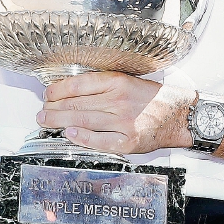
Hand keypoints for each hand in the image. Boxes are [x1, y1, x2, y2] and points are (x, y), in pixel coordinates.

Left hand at [37, 72, 193, 155]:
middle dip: (53, 108)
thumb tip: (73, 90)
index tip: (47, 94)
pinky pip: (99, 141)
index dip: (58, 90)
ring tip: (46, 121)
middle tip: (42, 111)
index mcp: (119, 82)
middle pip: (76, 104)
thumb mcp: (131, 81)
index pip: (79, 84)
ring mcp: (123, 122)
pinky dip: (82, 138)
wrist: (181, 116)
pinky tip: (69, 135)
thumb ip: (105, 85)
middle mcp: (119, 101)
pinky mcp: (128, 142)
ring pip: (82, 122)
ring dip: (59, 122)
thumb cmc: (155, 98)